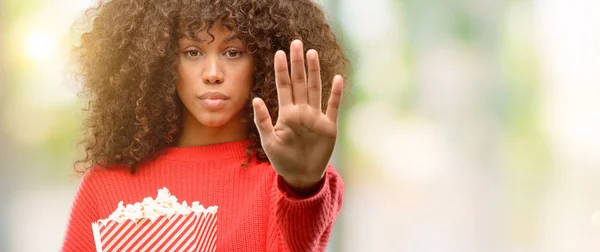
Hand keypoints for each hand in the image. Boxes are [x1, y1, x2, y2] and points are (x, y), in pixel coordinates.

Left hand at [252, 40, 343, 191]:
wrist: (301, 176)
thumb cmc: (282, 160)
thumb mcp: (269, 141)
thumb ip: (263, 120)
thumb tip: (255, 98)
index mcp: (287, 113)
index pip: (283, 86)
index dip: (281, 70)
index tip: (278, 52)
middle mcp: (302, 111)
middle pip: (300, 82)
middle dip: (297, 63)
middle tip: (296, 43)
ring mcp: (316, 117)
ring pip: (315, 89)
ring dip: (314, 71)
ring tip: (312, 53)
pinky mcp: (329, 127)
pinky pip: (332, 107)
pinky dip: (335, 93)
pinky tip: (337, 78)